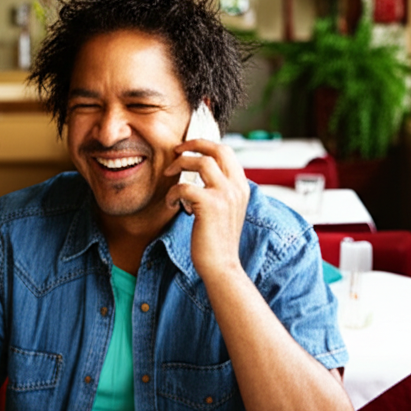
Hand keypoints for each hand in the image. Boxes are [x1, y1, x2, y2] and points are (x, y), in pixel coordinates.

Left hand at [165, 139, 249, 280]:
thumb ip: (220, 192)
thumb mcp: (227, 211)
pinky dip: (172, 193)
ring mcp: (225, 195)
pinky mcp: (210, 205)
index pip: (227, 152)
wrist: (222, 266)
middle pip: (217, 149)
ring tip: (168, 175)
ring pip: (201, 162)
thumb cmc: (218, 242)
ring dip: (179, 165)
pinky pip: (184, 186)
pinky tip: (170, 203)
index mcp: (241, 187)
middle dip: (193, 144)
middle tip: (176, 151)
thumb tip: (200, 178)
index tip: (188, 150)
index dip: (206, 145)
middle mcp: (236, 187)